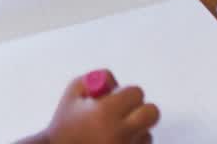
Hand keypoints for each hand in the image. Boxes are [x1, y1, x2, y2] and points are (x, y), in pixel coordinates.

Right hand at [36, 74, 159, 143]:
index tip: (115, 99)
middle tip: (124, 113)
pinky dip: (132, 143)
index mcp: (105, 112)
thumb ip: (96, 79)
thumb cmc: (65, 125)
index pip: (136, 93)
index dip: (126, 93)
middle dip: (140, 109)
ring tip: (113, 131)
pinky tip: (115, 142)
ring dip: (135, 129)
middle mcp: (119, 133)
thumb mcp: (72, 94)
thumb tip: (116, 83)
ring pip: (147, 132)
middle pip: (151, 113)